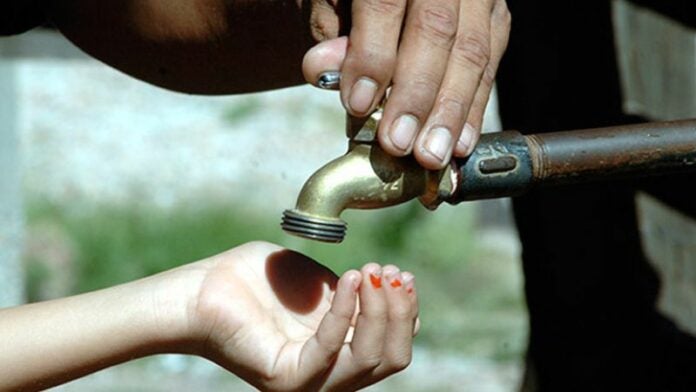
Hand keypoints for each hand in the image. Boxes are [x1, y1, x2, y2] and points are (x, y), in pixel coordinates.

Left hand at [183, 241, 418, 390]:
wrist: (203, 288)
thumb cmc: (256, 281)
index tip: (401, 272)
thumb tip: (388, 287)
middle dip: (401, 312)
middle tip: (392, 272)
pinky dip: (347, 310)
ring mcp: (307, 382)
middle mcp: (327, 375)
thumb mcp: (319, 284)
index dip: (405, 311)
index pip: (391, 348)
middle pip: (390, 359)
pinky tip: (351, 278)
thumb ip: (353, 293)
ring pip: (369, 360)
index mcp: (337, 354)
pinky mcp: (286, 378)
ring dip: (380, 311)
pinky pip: (330, 349)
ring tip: (372, 272)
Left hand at [302, 0, 510, 169]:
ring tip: (431, 155)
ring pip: (472, 51)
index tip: (358, 104)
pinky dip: (475, 107)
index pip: (384, 4)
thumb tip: (321, 68)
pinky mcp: (495, 17)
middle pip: (436, 30)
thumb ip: (328, 29)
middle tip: (398, 142)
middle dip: (416, 94)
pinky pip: (491, 64)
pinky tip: (461, 142)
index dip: (372, 56)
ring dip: (450, 112)